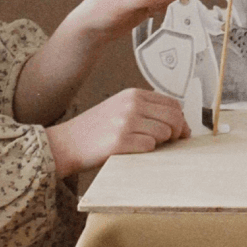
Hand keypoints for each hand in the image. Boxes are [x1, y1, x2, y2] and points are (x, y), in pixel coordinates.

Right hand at [46, 89, 188, 177]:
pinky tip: (133, 151)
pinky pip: (149, 146)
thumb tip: (178, 122)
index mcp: (133, 94)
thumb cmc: (94, 130)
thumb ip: (145, 109)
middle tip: (171, 143)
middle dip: (177, 133)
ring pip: (164, 132)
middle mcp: (131, 104)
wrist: (66, 143)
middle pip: (174, 117)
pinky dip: (146, 152)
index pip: (172, 103)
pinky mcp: (120, 140)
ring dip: (161, 144)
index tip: (180, 132)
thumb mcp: (119, 108)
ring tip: (145, 146)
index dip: (180, 120)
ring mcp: (125, 121)